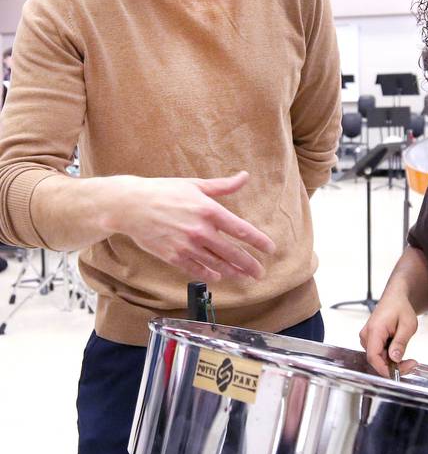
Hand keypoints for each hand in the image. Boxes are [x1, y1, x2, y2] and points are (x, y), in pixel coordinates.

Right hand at [108, 170, 274, 281]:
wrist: (130, 205)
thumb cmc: (164, 191)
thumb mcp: (195, 185)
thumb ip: (222, 186)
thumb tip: (244, 176)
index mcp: (209, 211)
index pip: (242, 230)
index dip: (259, 241)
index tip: (271, 249)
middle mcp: (201, 230)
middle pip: (232, 252)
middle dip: (249, 264)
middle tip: (260, 273)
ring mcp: (186, 245)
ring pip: (216, 264)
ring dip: (233, 272)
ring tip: (245, 277)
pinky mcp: (173, 256)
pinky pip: (196, 270)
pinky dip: (209, 275)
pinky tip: (219, 277)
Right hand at [359, 297, 418, 377]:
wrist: (395, 298)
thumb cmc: (401, 308)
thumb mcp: (407, 325)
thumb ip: (400, 342)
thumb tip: (395, 359)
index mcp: (374, 330)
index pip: (373, 357)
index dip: (385, 369)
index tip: (399, 374)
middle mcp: (367, 335)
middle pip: (376, 360)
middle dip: (394, 366)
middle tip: (412, 364)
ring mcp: (367, 338)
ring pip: (378, 359)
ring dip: (392, 362)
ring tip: (408, 357)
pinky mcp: (370, 340)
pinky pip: (378, 354)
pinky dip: (390, 357)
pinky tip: (399, 350)